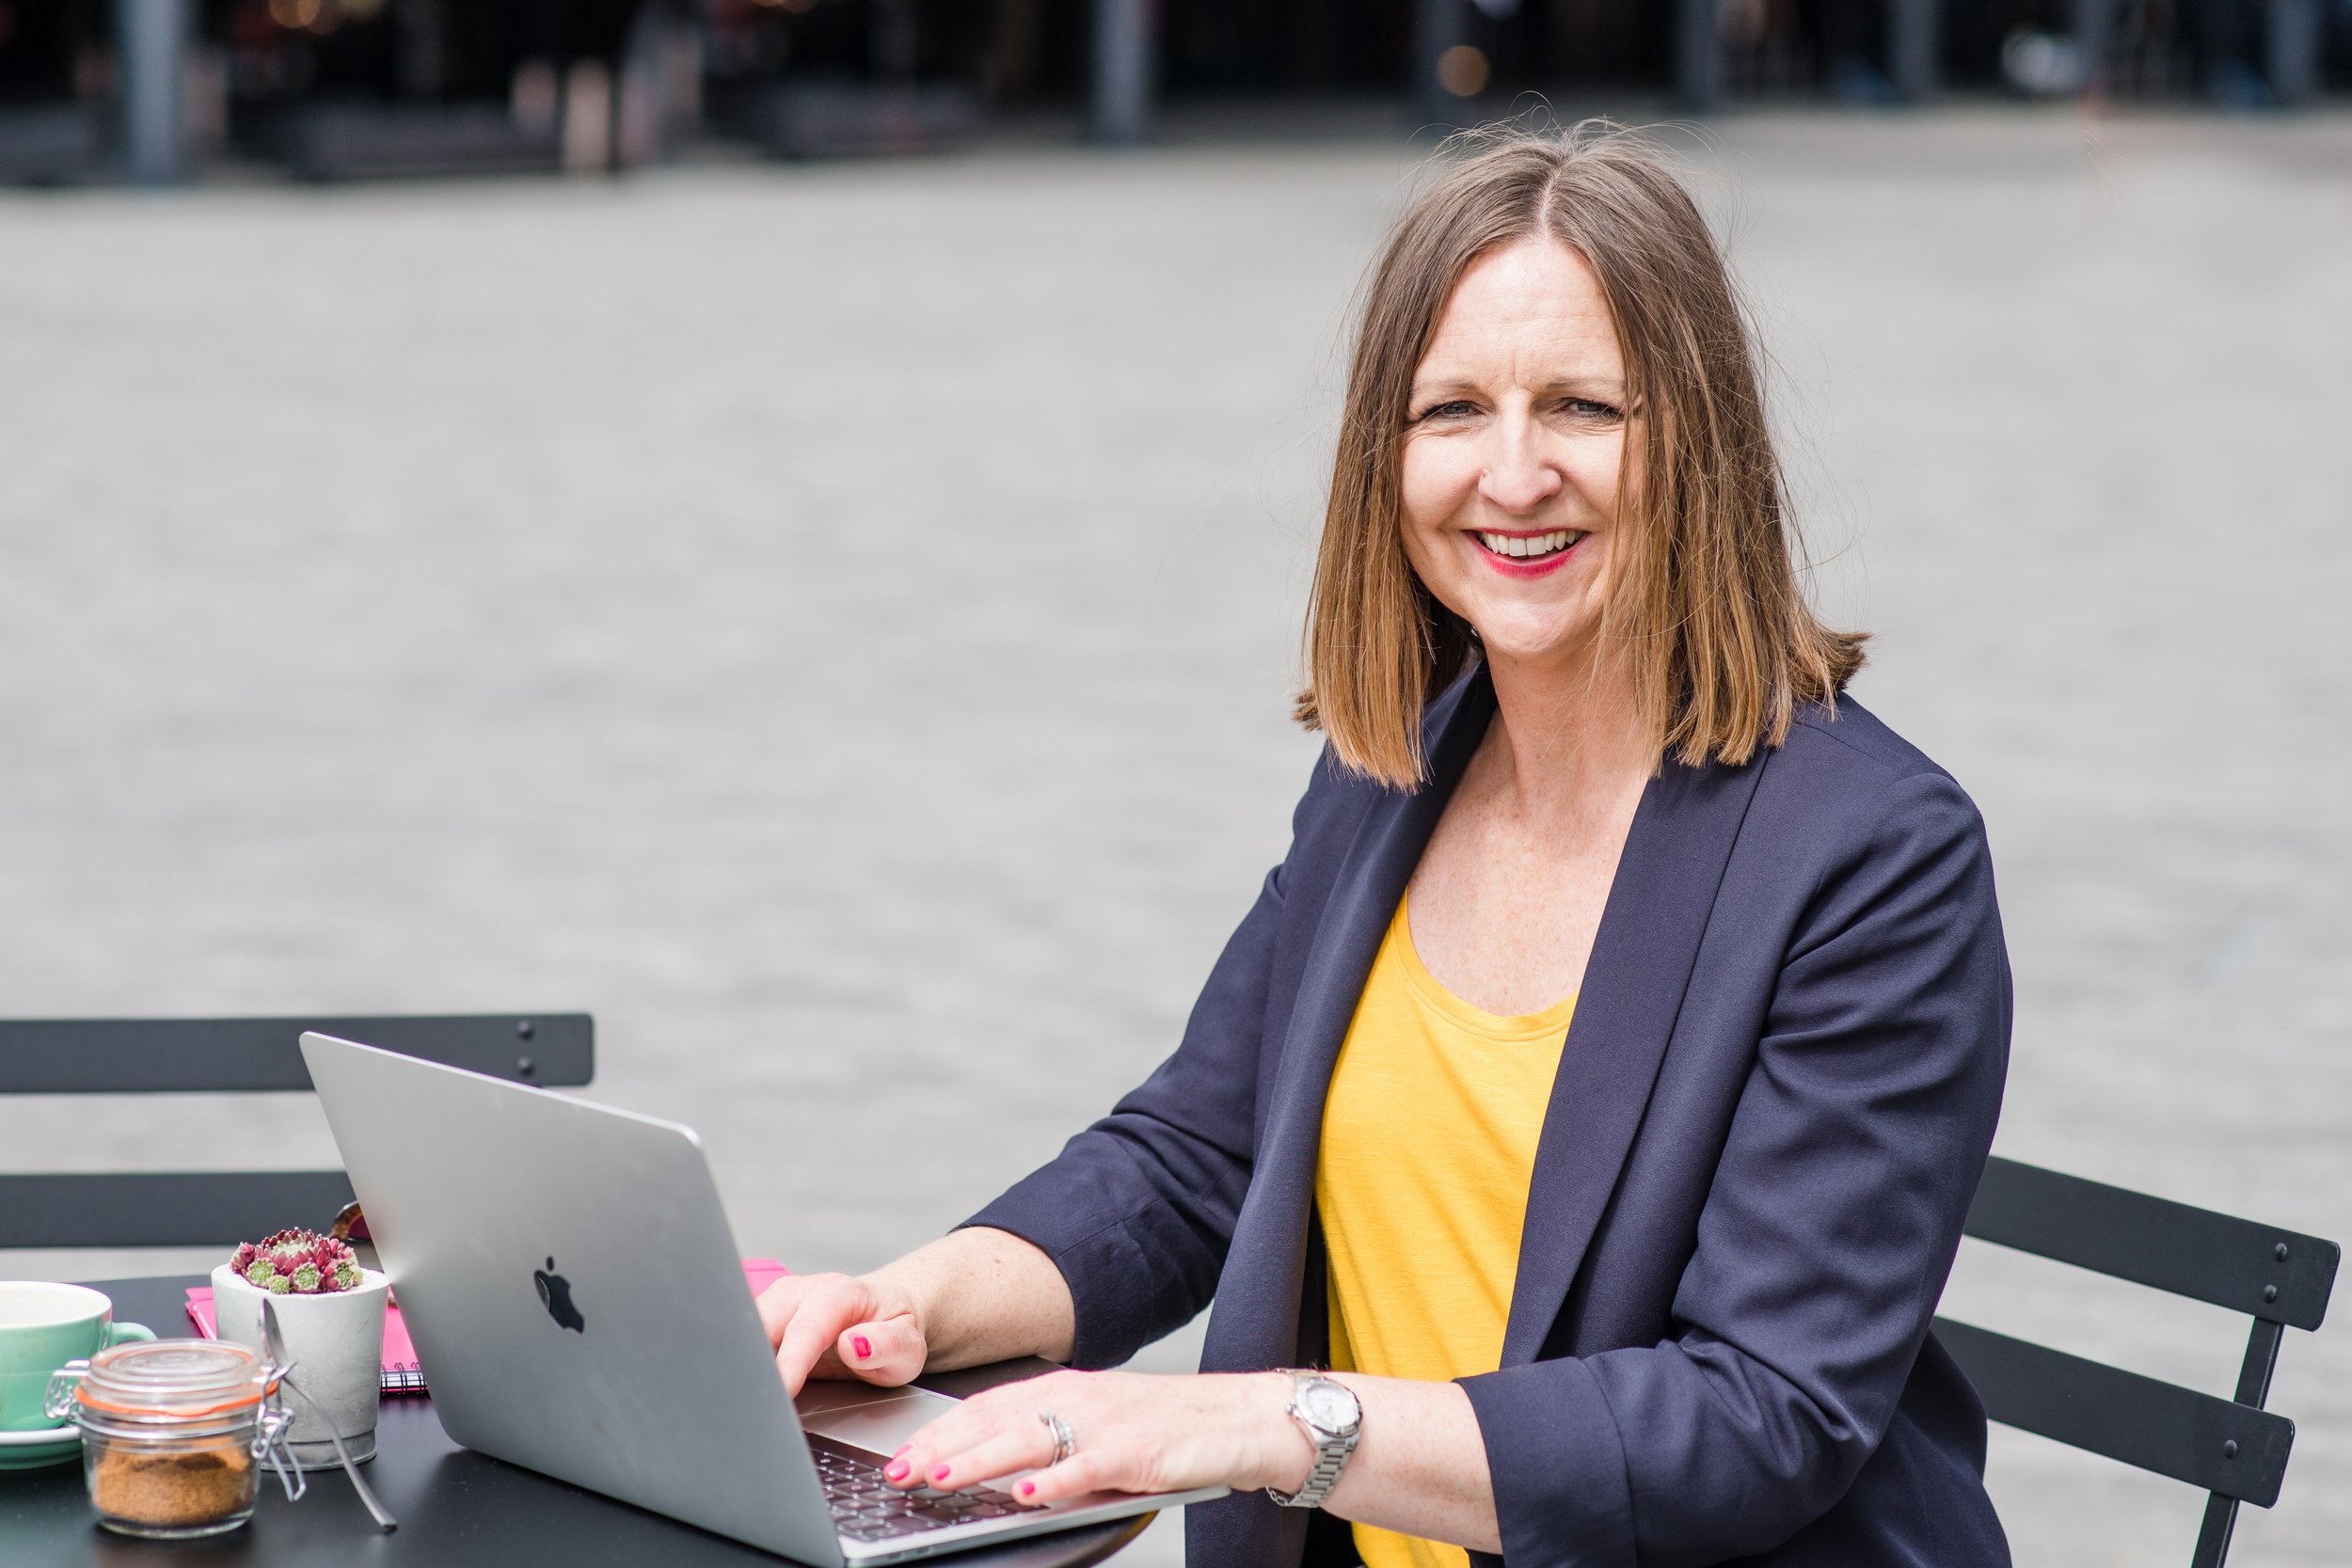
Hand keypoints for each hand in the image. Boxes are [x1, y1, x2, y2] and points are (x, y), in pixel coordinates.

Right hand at [757, 1272, 926, 1396]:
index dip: (791, 1360)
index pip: (807, 1327)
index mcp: (839, 1293)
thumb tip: (855, 1345)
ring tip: (746, 1399)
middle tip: (754, 1402)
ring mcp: (779, 1303)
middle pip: (762, 1322)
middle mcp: (803, 1292)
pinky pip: (743, 1340)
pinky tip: (747, 1388)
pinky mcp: (765, 1318)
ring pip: (744, 1329)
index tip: (782, 1389)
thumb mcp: (908, 1347)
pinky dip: (742, 1364)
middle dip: (754, 1360)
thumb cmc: (895, 1331)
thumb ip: (887, 1345)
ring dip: (742, 1363)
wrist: (885, 1316)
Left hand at [883, 1370, 1314, 1505]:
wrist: (1242, 1419)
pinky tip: (1025, 1493)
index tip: (899, 1452)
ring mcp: (1108, 1422)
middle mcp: (1079, 1398)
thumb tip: (991, 1472)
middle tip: (898, 1470)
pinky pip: (1088, 1466)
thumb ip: (1050, 1441)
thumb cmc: (1168, 1430)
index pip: (987, 1405)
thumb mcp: (1098, 1426)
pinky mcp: (1139, 1450)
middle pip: (997, 1419)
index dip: (939, 1429)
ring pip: (1032, 1437)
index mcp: (1064, 1390)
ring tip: (941, 1477)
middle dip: (942, 1445)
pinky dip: (1054, 1480)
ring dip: (982, 1458)